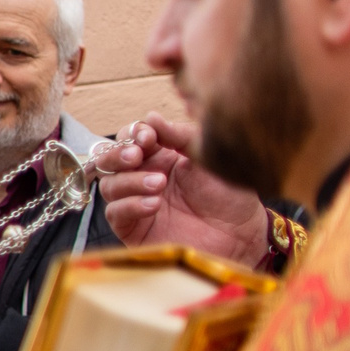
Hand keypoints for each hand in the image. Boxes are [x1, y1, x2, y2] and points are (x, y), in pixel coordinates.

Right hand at [100, 115, 271, 264]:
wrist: (240, 234)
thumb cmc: (229, 195)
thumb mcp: (206, 156)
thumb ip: (179, 136)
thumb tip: (150, 116)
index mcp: (160, 157)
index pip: (130, 138)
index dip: (133, 134)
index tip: (148, 137)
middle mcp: (143, 178)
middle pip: (109, 160)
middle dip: (119, 155)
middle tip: (137, 156)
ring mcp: (136, 203)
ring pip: (109, 185)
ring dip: (130, 181)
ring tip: (159, 184)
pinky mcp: (134, 229)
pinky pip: (115, 213)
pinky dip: (130, 205)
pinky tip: (153, 204)